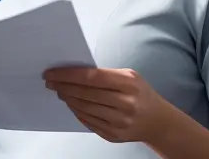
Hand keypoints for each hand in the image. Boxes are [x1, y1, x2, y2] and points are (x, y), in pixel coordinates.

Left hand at [44, 67, 164, 143]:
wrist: (157, 121)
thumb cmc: (140, 93)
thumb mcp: (129, 76)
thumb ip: (106, 74)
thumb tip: (75, 73)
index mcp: (128, 83)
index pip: (92, 77)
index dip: (69, 75)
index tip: (53, 72)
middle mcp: (125, 103)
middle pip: (85, 94)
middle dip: (64, 86)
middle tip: (50, 81)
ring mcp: (119, 122)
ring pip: (84, 109)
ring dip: (68, 99)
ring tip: (59, 90)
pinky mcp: (114, 135)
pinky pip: (88, 121)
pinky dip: (76, 111)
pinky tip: (71, 103)